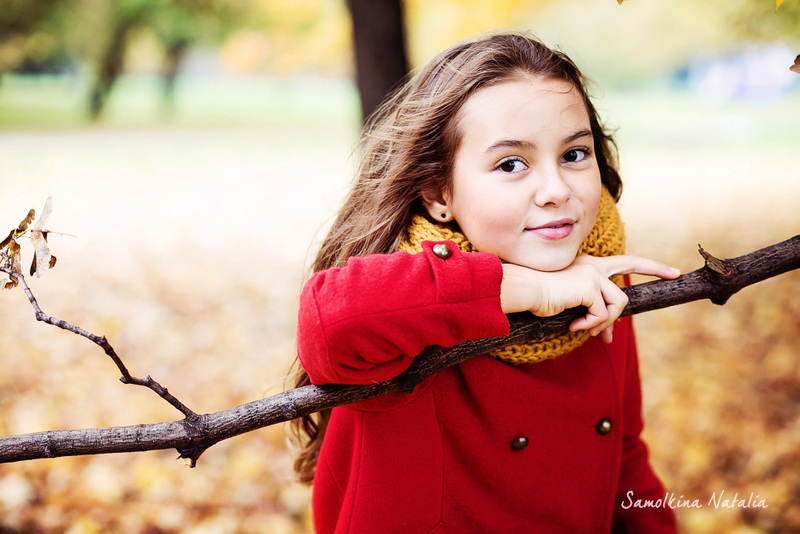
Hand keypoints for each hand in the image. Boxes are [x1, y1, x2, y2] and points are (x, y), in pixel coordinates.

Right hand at [500, 255, 679, 342]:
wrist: (523, 291)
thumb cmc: (538, 297)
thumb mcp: (569, 302)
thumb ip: (589, 309)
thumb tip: (605, 333)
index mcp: (587, 265)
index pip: (622, 261)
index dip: (647, 265)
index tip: (668, 270)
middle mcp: (593, 265)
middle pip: (631, 265)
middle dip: (657, 267)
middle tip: (675, 274)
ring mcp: (593, 274)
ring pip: (619, 303)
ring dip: (605, 322)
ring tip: (586, 330)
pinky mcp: (589, 287)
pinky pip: (602, 314)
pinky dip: (590, 325)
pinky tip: (574, 327)